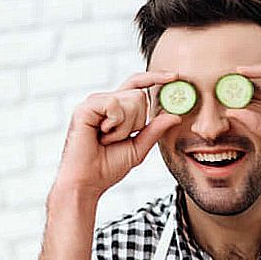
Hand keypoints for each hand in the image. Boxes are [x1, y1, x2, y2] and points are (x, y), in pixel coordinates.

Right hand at [55, 71, 182, 198]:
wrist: (86, 183)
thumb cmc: (106, 168)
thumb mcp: (138, 148)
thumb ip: (154, 131)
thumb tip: (175, 116)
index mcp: (115, 109)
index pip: (137, 85)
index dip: (155, 78)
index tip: (174, 77)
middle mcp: (104, 102)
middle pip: (140, 95)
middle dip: (137, 122)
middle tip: (117, 139)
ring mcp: (94, 103)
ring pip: (131, 99)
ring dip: (126, 126)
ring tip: (107, 140)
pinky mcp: (85, 108)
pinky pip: (114, 105)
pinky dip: (115, 124)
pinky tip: (101, 135)